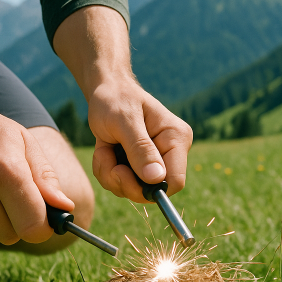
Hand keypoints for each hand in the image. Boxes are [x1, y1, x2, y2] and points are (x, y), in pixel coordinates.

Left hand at [53, 6, 192, 202]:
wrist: (104, 91)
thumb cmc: (115, 99)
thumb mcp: (125, 121)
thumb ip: (140, 149)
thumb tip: (157, 179)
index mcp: (176, 139)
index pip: (175, 182)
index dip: (149, 187)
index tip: (121, 172)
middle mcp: (170, 152)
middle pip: (152, 191)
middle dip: (123, 179)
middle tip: (106, 156)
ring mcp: (155, 161)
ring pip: (134, 190)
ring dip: (111, 174)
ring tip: (104, 147)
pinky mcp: (140, 166)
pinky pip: (123, 185)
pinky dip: (107, 171)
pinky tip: (104, 150)